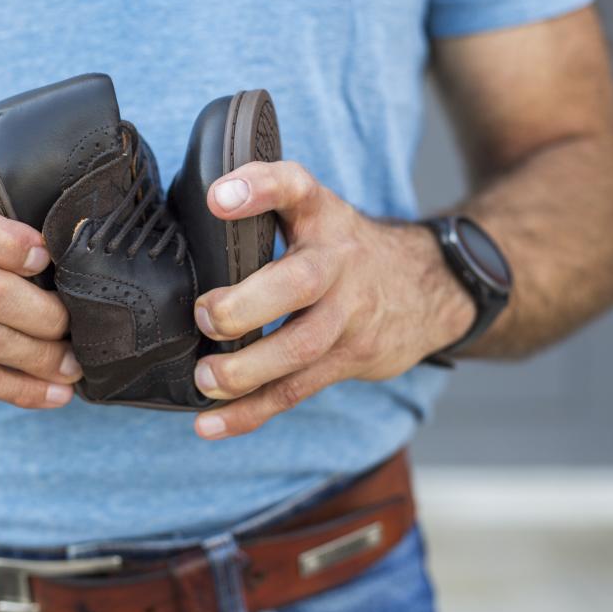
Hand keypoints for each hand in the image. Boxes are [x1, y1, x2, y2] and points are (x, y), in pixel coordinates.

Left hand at [191, 161, 475, 437]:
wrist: (430, 287)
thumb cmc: (346, 251)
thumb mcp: (317, 216)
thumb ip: (265, 218)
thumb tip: (182, 231)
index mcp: (322, 216)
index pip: (295, 187)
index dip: (259, 188)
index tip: (218, 197)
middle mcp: (339, 263)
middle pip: (300, 282)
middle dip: (246, 305)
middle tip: (205, 316)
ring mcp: (348, 315)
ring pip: (300, 347)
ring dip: (245, 370)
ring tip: (205, 378)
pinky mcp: (349, 359)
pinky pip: (296, 389)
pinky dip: (251, 412)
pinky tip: (212, 424)